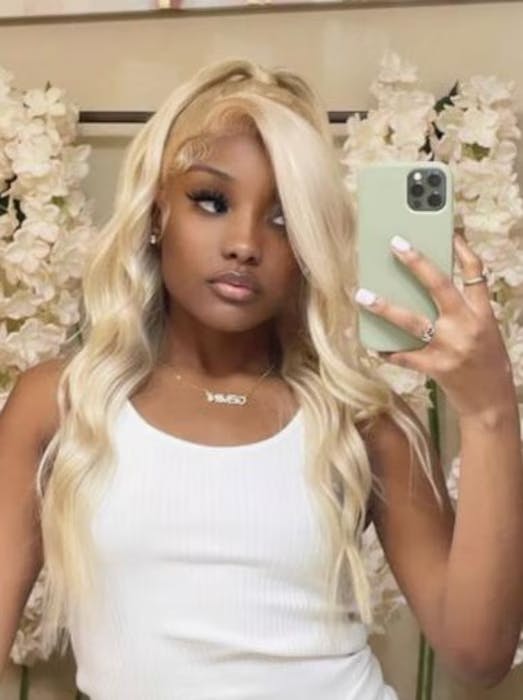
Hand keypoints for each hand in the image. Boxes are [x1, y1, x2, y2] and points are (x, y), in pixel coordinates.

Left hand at [355, 232, 516, 420]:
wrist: (492, 402)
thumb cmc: (487, 362)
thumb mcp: (485, 329)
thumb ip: (464, 308)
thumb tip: (429, 285)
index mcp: (482, 313)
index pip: (475, 273)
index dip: (462, 249)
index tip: (447, 230)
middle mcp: (467, 326)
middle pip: (439, 286)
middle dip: (416, 263)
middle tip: (395, 244)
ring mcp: (450, 347)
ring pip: (413, 321)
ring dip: (385, 307)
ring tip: (363, 295)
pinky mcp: (436, 367)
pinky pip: (405, 356)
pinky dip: (388, 351)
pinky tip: (374, 345)